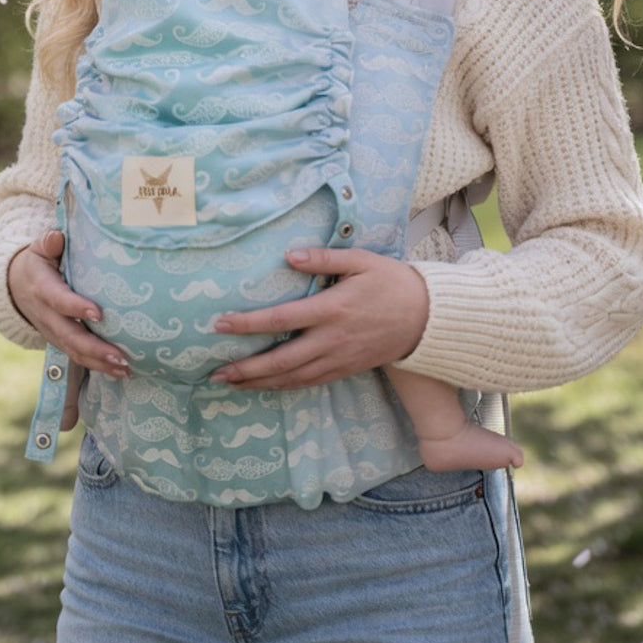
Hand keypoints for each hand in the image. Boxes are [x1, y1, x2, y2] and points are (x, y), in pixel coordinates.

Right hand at [9, 229, 129, 379]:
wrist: (15, 287)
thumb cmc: (38, 263)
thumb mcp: (38, 249)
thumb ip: (48, 243)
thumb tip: (57, 237)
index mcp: (42, 289)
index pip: (59, 300)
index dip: (76, 308)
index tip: (98, 312)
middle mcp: (46, 315)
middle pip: (69, 335)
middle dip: (95, 348)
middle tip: (120, 356)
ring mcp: (52, 332)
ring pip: (75, 352)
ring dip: (100, 363)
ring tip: (125, 369)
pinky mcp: (59, 342)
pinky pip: (77, 357)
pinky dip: (98, 367)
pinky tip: (120, 372)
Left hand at [209, 247, 428, 389]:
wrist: (428, 318)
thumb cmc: (392, 282)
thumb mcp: (361, 261)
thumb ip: (324, 258)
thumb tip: (289, 255)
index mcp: (332, 309)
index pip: (281, 319)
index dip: (249, 323)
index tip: (220, 324)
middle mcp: (331, 339)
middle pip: (281, 360)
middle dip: (246, 368)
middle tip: (215, 372)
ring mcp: (339, 359)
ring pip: (292, 377)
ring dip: (259, 383)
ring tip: (230, 383)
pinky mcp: (346, 369)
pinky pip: (310, 383)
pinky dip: (284, 386)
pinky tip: (265, 386)